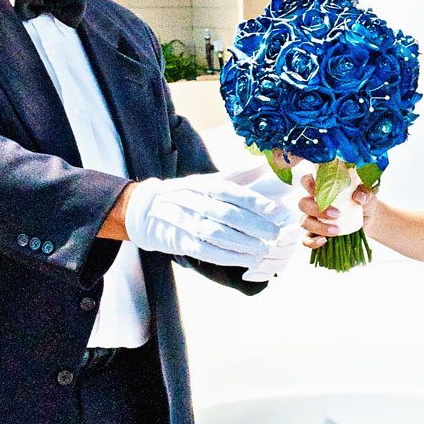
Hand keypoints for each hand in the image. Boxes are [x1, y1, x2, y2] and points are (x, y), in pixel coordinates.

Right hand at [124, 172, 292, 267]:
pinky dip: (227, 257)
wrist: (147, 210)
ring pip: (217, 233)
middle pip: (227, 214)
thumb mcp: (209, 180)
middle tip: (275, 234)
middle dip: (254, 225)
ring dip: (243, 243)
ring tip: (263, 250)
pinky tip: (245, 261)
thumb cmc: (188, 194)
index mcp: (204, 184)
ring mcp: (186, 222)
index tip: (276, 211)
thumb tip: (267, 163)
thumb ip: (239, 174)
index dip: (255, 202)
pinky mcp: (181, 242)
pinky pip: (205, 251)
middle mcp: (195, 201)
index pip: (232, 192)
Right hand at [298, 174, 378, 252]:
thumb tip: (358, 198)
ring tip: (336, 231)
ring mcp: (313, 219)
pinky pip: (307, 239)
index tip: (318, 191)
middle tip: (336, 214)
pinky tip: (323, 241)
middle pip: (303, 203)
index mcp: (321, 188)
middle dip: (316, 209)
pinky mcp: (316, 234)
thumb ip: (364, 192)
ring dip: (318, 227)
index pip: (306, 181)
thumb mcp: (367, 194)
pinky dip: (312, 242)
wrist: (369, 219)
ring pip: (304, 222)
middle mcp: (313, 202)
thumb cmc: (363, 201)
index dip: (308, 185)